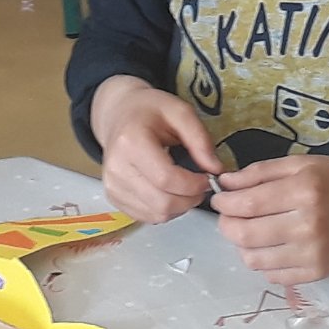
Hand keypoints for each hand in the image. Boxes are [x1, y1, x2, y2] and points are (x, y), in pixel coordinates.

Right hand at [91, 76, 220, 223]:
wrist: (118, 114)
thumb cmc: (149, 111)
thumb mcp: (180, 112)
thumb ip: (200, 140)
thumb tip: (215, 169)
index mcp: (130, 142)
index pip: (166, 179)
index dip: (193, 184)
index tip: (208, 177)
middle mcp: (116, 168)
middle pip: (161, 203)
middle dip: (190, 199)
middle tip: (201, 185)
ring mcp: (112, 186)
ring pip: (156, 215)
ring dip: (180, 207)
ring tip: (186, 187)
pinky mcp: (114, 197)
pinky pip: (147, 217)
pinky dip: (166, 210)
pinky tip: (171, 192)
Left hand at [211, 156, 328, 286]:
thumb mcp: (302, 164)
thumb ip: (261, 172)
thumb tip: (225, 183)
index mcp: (304, 191)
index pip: (247, 203)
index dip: (224, 202)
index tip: (220, 199)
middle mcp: (308, 225)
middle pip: (245, 234)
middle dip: (226, 224)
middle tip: (229, 216)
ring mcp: (312, 254)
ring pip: (253, 259)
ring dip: (241, 245)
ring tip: (249, 231)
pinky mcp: (315, 273)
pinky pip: (272, 275)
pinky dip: (262, 261)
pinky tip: (269, 246)